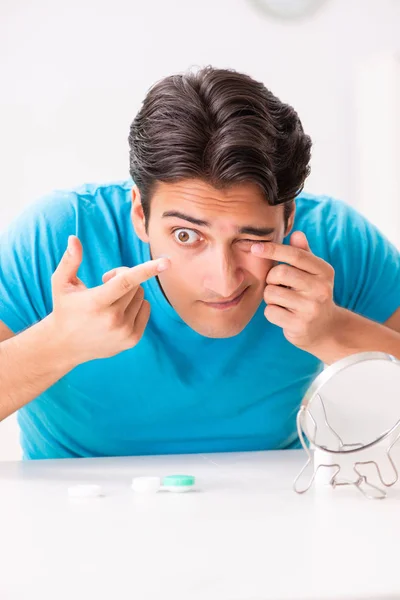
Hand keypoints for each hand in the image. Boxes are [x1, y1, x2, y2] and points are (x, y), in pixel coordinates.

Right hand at [50, 235, 169, 362]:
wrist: (65, 346)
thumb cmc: (65, 309)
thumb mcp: (61, 284)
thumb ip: (69, 260)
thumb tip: (74, 239)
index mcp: (96, 302)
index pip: (126, 282)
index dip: (147, 270)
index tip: (166, 262)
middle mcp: (112, 319)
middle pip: (136, 285)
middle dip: (124, 279)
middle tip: (105, 285)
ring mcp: (124, 331)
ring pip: (142, 296)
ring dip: (129, 293)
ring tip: (109, 302)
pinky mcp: (132, 340)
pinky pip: (146, 309)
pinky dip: (136, 305)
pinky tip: (118, 313)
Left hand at [251, 231, 339, 353]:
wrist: (326, 328)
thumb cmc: (313, 293)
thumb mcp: (314, 273)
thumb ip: (303, 253)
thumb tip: (297, 233)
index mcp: (324, 271)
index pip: (295, 255)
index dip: (272, 249)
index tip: (254, 247)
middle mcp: (320, 289)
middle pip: (279, 273)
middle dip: (271, 278)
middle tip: (277, 285)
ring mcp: (311, 309)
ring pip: (271, 293)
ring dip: (270, 297)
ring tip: (283, 301)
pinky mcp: (299, 326)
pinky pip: (270, 312)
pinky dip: (272, 312)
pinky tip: (284, 314)